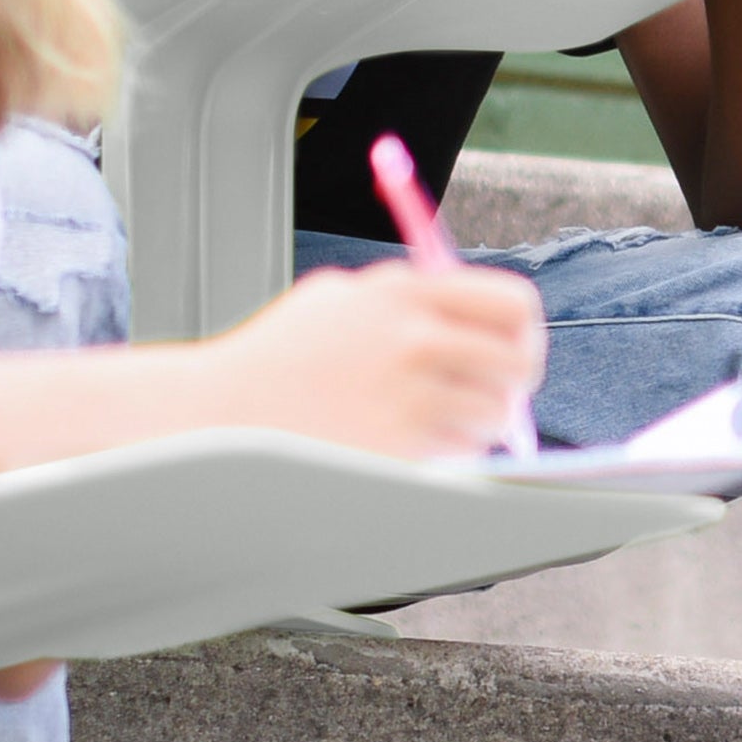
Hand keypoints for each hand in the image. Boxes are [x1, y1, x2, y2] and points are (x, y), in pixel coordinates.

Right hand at [197, 262, 547, 461]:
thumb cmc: (281, 356)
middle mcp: (412, 337)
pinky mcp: (399, 444)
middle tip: (500, 392)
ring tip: (438, 419)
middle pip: (518, 360)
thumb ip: (409, 298)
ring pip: (495, 412)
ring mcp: (407, 392)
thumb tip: (487, 323)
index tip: (515, 346)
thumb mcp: (338, 299)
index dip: (523, 329)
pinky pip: (461, 449)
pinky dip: (450, 450)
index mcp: (403, 291)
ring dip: (479, 420)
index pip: (512, 303)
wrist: (219, 414)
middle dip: (516, 381)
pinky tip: (410, 441)